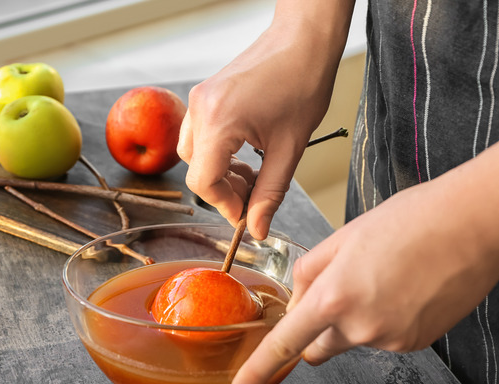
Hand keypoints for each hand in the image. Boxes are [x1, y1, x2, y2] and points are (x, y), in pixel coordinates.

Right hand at [177, 2, 352, 238]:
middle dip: (223, 190)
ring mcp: (200, 99)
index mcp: (218, 122)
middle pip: (196, 169)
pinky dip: (218, 151)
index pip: (203, 181)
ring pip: (195, 153)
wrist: (303, 39)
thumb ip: (269, 194)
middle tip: (253, 198)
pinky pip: (200, 133)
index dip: (224, 204)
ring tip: (253, 175)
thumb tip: (257, 228)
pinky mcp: (206, 94)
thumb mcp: (290, 148)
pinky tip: (245, 154)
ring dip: (220, 171)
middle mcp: (201, 108)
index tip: (246, 216)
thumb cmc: (302, 82)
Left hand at [230, 182, 498, 383]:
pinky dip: (386, 318)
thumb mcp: (343, 236)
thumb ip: (310, 271)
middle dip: (316, 330)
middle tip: (336, 291)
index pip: (286, 344)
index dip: (260, 369)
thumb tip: (299, 297)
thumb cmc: (411, 220)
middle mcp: (361, 327)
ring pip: (355, 339)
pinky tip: (405, 287)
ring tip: (384, 276)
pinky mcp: (418, 343)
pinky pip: (385, 337)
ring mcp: (392, 339)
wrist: (474, 225)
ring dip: (357, 318)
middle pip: (319, 347)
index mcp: (335, 296)